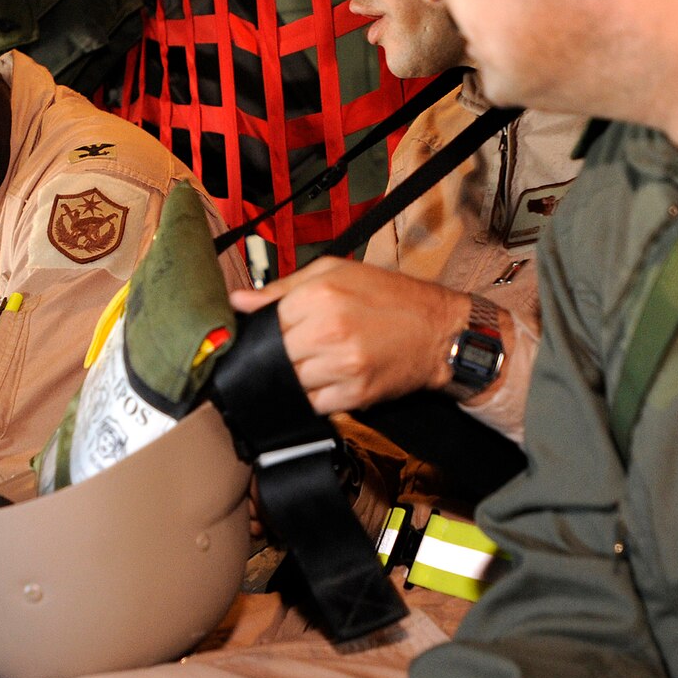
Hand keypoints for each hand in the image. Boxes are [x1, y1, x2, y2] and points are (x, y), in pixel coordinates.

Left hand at [229, 258, 471, 413]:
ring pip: (291, 383)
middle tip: (295, 349)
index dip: (266, 330)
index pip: (265, 322)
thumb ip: (282, 288)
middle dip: (278, 356)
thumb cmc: (388, 296)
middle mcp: (328, 331)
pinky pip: (314, 405)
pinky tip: (326, 381)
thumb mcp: (336, 273)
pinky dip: (313, 397)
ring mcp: (342, 367)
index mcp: (320, 296)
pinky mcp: (355, 394)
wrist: (438, 330)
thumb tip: (238, 301)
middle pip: (275, 356)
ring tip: (312, 363)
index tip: (277, 331)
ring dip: (295, 378)